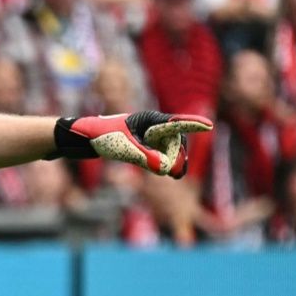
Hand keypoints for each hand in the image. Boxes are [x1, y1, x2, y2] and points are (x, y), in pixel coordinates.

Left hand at [54, 111, 212, 178]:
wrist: (88, 140)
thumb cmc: (103, 137)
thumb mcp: (123, 149)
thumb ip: (144, 157)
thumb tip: (165, 169)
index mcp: (151, 120)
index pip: (176, 123)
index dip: (192, 124)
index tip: (208, 126)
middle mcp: (156, 126)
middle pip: (177, 142)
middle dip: (177, 157)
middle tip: (173, 174)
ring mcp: (153, 136)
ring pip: (172, 151)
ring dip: (172, 162)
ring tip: (173, 175)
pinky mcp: (148, 145)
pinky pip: (165, 156)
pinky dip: (167, 164)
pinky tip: (171, 173)